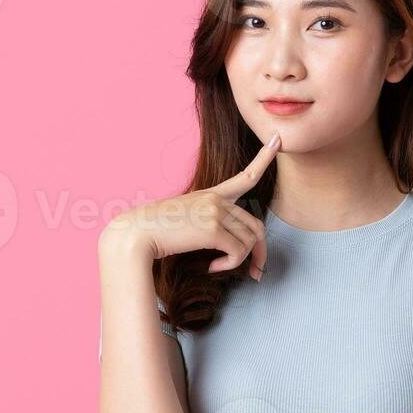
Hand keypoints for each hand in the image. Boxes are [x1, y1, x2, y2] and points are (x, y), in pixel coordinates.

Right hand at [99, 132, 280, 279]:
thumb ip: (207, 223)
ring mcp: (214, 212)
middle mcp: (216, 200)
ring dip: (240, 261)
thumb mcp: (183, 219)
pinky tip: (211, 268)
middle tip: (256, 272)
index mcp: (210, 194)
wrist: (135, 234)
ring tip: (220, 268)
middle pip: (256, 225)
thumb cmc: (154, 232)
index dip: (264, 158)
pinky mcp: (212, 229)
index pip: (245, 176)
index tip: (277, 140)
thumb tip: (227, 244)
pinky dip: (228, 266)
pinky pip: (237, 252)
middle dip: (261, 252)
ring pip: (249, 241)